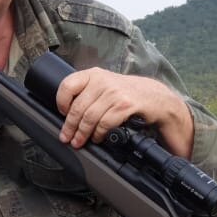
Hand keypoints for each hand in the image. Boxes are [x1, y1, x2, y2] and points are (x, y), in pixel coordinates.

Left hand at [55, 70, 193, 157]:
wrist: (155, 97)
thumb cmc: (127, 93)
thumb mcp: (105, 85)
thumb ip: (88, 92)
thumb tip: (67, 112)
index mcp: (94, 74)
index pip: (68, 85)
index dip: (61, 102)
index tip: (62, 114)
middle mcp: (103, 81)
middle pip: (78, 107)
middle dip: (70, 126)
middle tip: (66, 138)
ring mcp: (114, 93)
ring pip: (90, 117)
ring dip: (83, 133)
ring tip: (80, 141)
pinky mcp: (125, 105)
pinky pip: (105, 123)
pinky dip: (99, 134)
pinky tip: (97, 138)